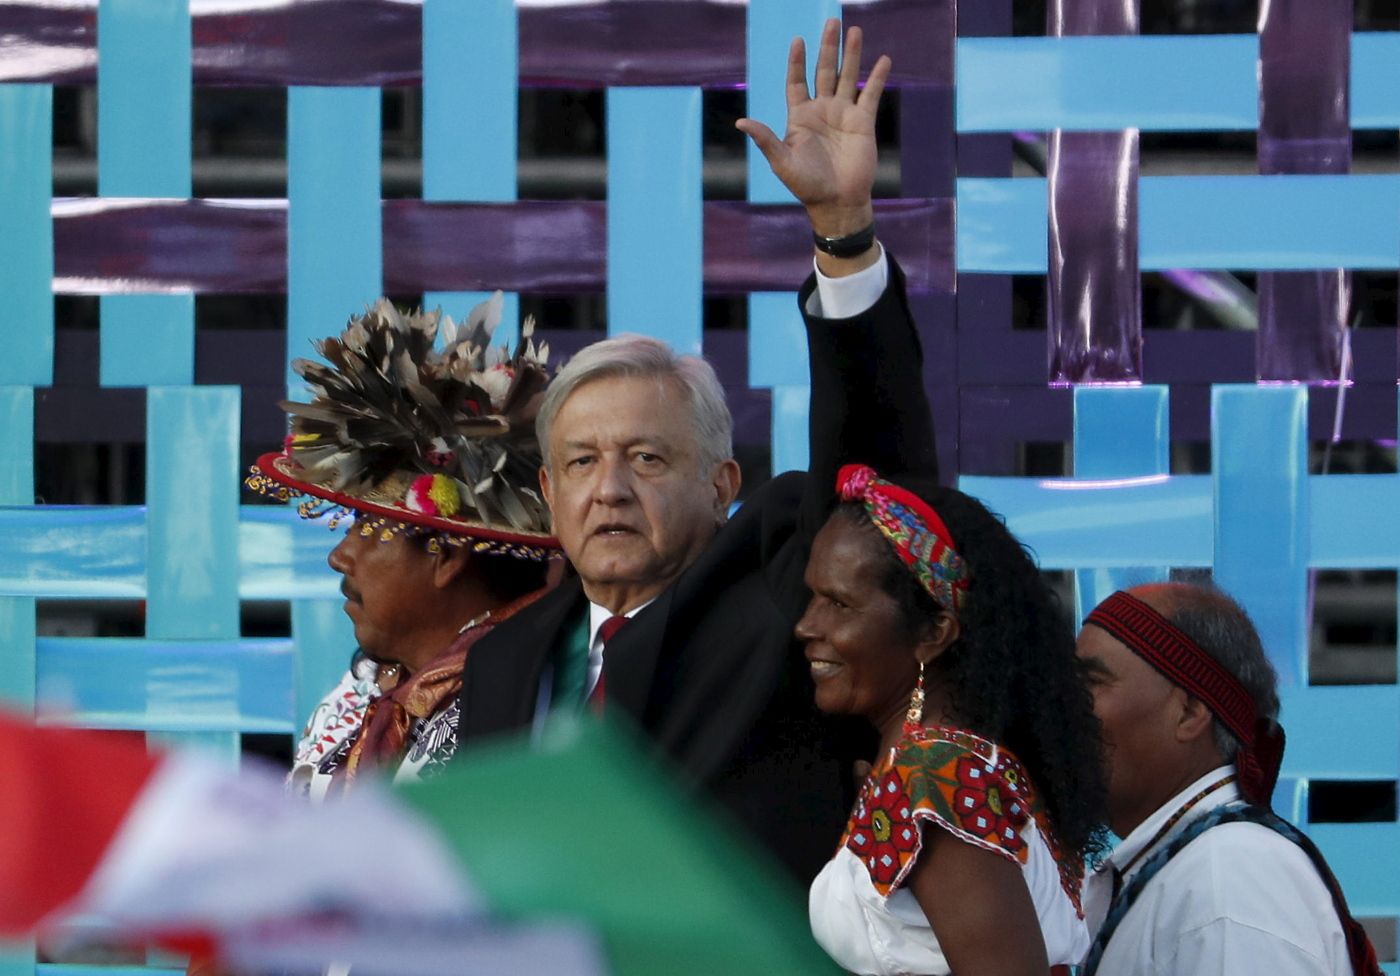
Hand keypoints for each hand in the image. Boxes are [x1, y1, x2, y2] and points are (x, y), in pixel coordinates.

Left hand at [736, 19, 890, 237]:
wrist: (837, 202)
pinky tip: (883, 60)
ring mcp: (843, 115)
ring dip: (851, 55)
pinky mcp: (863, 123)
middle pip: (824, 71)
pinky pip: (870, 95)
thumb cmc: (807, 185)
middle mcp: (822, 111)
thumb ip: (765, 139)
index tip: (798, 40)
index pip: (797, 82)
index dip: (797, 63)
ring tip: (854, 31)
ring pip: (847, 77)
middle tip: (832, 22)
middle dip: (828, 47)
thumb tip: (740, 122)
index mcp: (800, 117)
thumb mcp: (782, 162)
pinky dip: (877, 78)